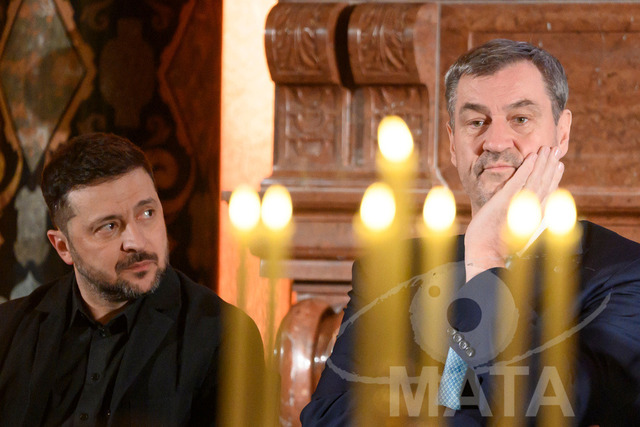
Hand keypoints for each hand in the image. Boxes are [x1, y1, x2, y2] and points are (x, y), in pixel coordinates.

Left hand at [464, 146, 563, 280]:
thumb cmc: (493, 246)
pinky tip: (532, 157)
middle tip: (556, 150)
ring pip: (536, 179)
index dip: (553, 178)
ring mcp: (520, 205)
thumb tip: (524, 211)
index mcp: (534, 217)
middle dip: (550, 166)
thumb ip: (519, 218)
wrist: (485, 254)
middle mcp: (531, 210)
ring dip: (543, 163)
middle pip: (544, 183)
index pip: (546, 193)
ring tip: (548, 149)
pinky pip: (520, 180)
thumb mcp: (509, 229)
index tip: (559, 166)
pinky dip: (527, 168)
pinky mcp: (506, 200)